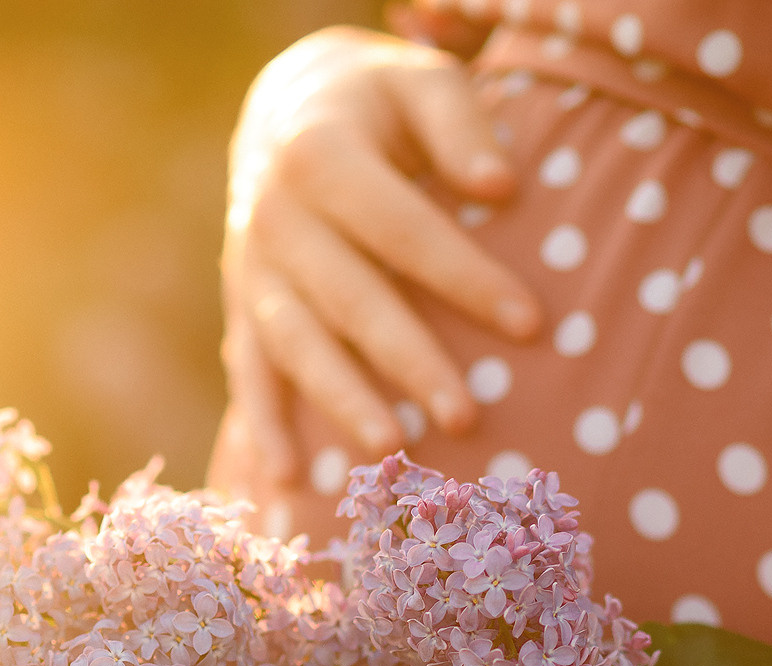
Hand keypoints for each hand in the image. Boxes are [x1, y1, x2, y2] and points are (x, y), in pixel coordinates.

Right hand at [212, 26, 541, 500]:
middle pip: (349, 298)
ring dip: (340, 400)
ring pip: (295, 343)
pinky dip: (261, 425)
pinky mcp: (239, 305)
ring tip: (388, 451)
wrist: (285, 109)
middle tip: (466, 417)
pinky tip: (284, 479)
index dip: (465, 277)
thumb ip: (460, 124)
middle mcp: (273, 213)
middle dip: (408, 360)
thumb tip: (502, 187)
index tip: (531, 324)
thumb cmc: (381, 104)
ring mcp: (250, 265)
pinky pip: (248, 370)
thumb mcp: (421, 80)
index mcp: (320, 153)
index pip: (403, 228)